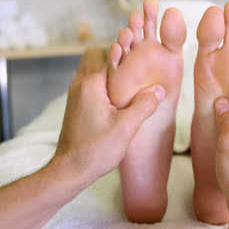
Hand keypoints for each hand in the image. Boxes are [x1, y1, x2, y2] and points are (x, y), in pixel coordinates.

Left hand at [53, 48, 165, 185]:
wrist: (70, 170)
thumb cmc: (95, 150)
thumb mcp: (126, 127)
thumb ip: (144, 105)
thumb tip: (158, 89)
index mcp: (91, 84)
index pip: (115, 58)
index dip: (133, 60)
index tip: (148, 63)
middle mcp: (81, 85)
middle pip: (107, 64)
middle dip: (124, 67)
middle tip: (143, 76)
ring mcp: (77, 95)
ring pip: (101, 76)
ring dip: (116, 80)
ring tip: (135, 89)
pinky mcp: (78, 106)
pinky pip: (96, 88)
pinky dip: (109, 90)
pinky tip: (122, 103)